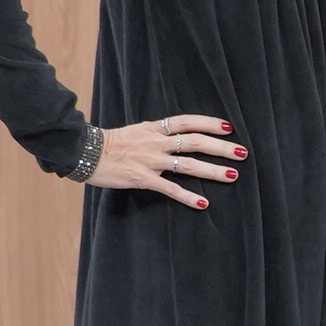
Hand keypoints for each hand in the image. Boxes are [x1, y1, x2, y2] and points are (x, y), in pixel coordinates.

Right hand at [87, 115, 242, 208]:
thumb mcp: (135, 131)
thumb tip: (173, 137)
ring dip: (213, 171)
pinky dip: (187, 196)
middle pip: (196, 142)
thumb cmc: (107, 143)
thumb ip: (155, 134)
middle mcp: (156, 142)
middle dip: (221, 147)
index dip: (209, 123)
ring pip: (189, 165)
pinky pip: (169, 188)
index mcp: (154, 129)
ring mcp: (150, 160)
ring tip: (233, 176)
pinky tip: (203, 203)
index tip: (229, 127)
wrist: (83, 152)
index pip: (187, 122)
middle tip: (242, 153)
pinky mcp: (142, 178)